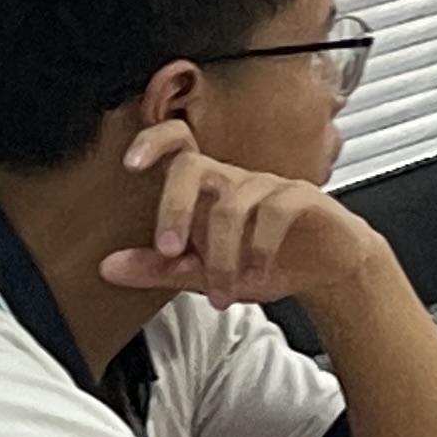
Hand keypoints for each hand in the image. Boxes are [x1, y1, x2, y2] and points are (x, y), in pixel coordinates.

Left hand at [99, 121, 388, 305]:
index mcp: (207, 190)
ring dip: (222, 257)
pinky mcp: (302, 196)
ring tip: (222, 292)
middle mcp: (234, 180)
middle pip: (192, 167)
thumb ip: (160, 270)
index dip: (153, 143)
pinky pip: (274, 212)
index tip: (131, 164)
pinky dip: (259, 249)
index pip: (177, 144)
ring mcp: (269, 184)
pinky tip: (258, 273)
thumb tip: (108, 267)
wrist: (329, 272)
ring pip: (231, 206)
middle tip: (170, 251)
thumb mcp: (206, 276)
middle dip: (174, 208)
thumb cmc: (269, 263)